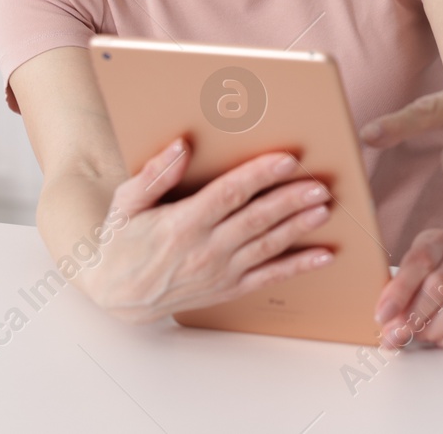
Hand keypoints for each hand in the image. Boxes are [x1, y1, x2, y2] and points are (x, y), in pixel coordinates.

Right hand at [78, 139, 335, 323]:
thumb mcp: (125, 204)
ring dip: (298, 227)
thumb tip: (181, 145)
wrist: (118, 296)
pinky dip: (298, 266)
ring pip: (267, 246)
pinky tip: (322, 255)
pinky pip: (269, 276)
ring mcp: (219, 272)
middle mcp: (204, 250)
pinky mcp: (228, 288)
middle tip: (319, 184)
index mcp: (181, 224)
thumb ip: (154, 175)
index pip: (228, 195)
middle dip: (290, 200)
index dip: (259, 176)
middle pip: (256, 219)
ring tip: (324, 209)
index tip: (286, 159)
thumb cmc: (123, 243)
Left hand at [374, 228, 442, 351]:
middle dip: (412, 317)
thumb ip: (404, 291)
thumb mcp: (424, 270)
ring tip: (423, 336)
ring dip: (433, 329)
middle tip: (398, 335)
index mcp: (440, 241)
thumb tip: (386, 325)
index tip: (382, 316)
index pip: (419, 261)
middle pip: (437, 287)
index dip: (398, 291)